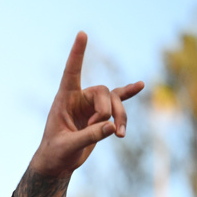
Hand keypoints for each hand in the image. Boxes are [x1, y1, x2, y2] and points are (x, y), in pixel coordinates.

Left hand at [32, 32, 143, 175]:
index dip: (77, 54)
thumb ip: (89, 136)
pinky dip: (128, 95)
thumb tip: (111, 127)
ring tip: (119, 135)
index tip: (82, 33)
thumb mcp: (68, 146)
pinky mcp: (101, 115)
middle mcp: (78, 98)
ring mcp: (91, 105)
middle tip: (102, 129)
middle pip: (103, 93)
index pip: (71, 72)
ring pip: (114, 101)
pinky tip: (141, 86)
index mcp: (64, 99)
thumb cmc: (56, 153)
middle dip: (107, 111)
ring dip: (120, 117)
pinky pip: (118, 101)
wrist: (58, 162)